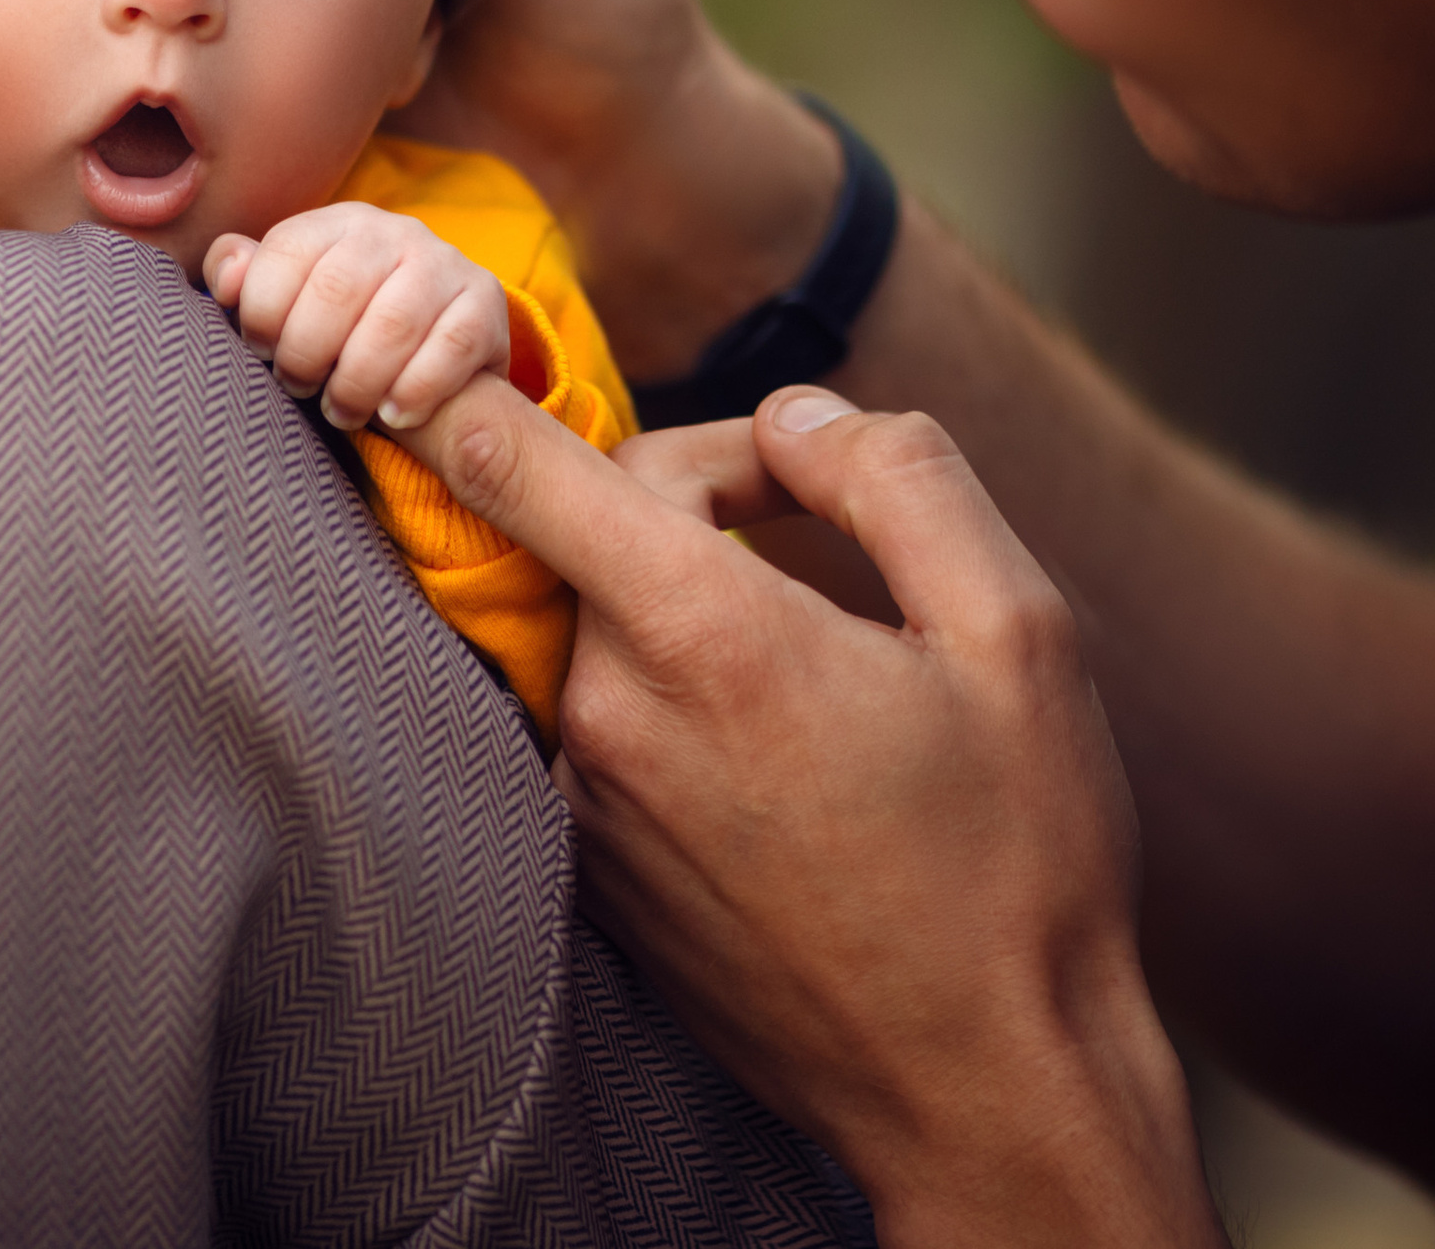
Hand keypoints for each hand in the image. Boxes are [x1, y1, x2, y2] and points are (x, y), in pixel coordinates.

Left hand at [203, 205, 509, 431]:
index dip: (262, 314)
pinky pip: (450, 349)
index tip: (262, 351)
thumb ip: (246, 279)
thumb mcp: (291, 297)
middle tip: (300, 387)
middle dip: (305, 353)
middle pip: (335, 291)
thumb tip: (226, 275)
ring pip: (391, 325)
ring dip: (356, 383)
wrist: (436, 343)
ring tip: (342, 410)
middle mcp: (394, 230)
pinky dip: (413, 391)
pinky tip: (394, 414)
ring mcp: (445, 262)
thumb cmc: (344, 327)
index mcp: (338, 222)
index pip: (285, 253)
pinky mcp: (486, 302)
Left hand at [389, 373, 1226, 1248]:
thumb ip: (898, 476)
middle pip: (592, 522)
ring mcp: (591, 805)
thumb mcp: (1018, 635)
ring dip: (677, 587)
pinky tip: (776, 739)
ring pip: (599, 619)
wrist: (991, 1097)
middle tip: (814, 515)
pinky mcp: (595, 872)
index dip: (452, 384)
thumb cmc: (1019, 866)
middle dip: (691, 486)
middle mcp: (612, 718)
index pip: (511, 466)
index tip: (414, 337)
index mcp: (705, 638)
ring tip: (814, 647)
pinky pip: (601, 717)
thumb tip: (792, 416)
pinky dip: (664, 683)